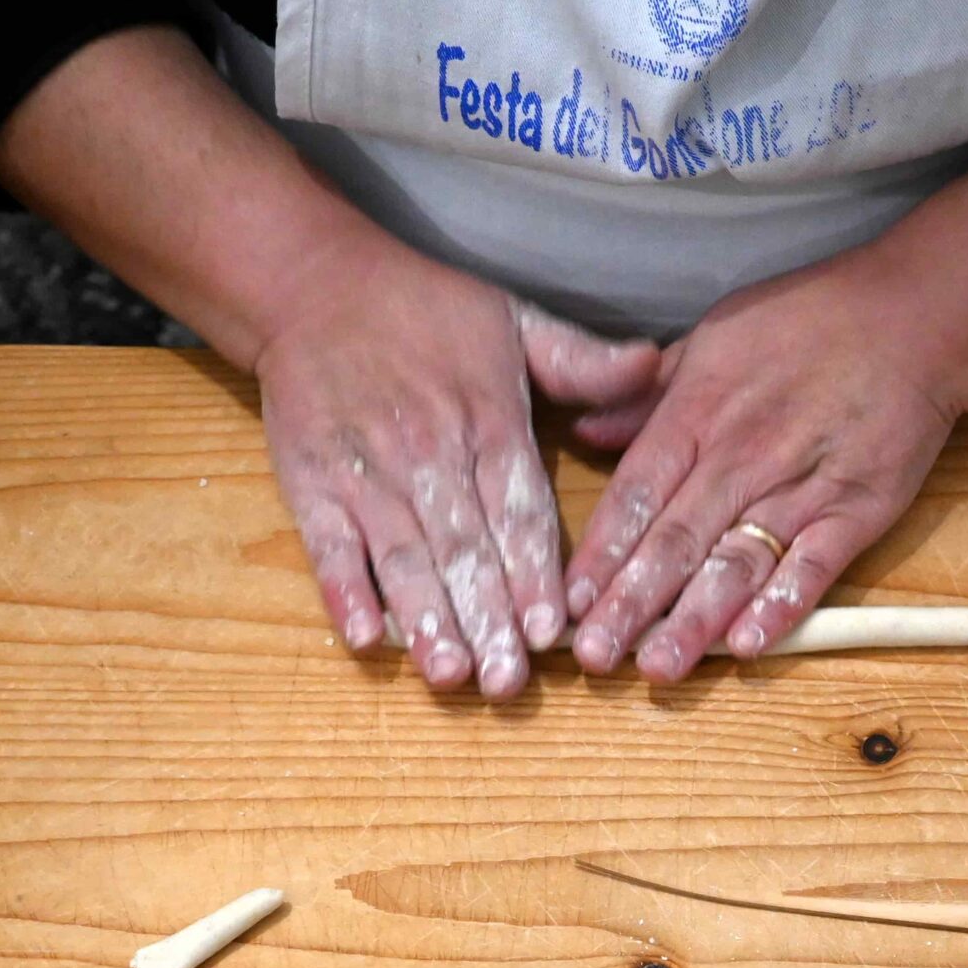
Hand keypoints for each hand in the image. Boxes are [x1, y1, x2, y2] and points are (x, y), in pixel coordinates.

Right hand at [256, 240, 658, 697]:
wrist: (313, 284)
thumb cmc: (426, 310)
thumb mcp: (515, 319)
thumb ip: (583, 361)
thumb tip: (655, 364)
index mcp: (490, 422)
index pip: (520, 513)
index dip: (535, 575)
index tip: (553, 631)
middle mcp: (431, 454)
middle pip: (465, 549)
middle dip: (489, 619)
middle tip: (508, 682)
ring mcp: (368, 473)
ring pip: (403, 556)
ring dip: (426, 618)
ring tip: (449, 673)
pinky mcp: (312, 483)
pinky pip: (329, 544)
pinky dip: (344, 590)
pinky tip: (363, 637)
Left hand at [561, 261, 956, 681]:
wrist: (918, 317)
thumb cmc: (808, 320)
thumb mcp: (714, 337)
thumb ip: (648, 396)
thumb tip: (586, 433)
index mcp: (699, 413)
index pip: (636, 494)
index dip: (601, 551)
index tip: (567, 600)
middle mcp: (742, 457)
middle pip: (675, 541)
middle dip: (631, 603)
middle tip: (594, 656)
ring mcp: (801, 486)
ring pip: (737, 562)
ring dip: (695, 620)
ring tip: (659, 667)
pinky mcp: (856, 509)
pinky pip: (814, 565)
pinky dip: (782, 604)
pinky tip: (749, 644)